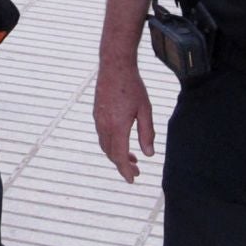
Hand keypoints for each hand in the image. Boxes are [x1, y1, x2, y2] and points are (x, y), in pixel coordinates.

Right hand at [93, 57, 154, 182]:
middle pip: (111, 153)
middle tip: (136, 171)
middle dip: (122, 165)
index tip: (133, 179)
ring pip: (105, 145)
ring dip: (116, 155)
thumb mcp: (145, 110)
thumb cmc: (132, 86)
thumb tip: (149, 155)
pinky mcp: (96, 113)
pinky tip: (122, 141)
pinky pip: (102, 135)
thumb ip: (147, 133)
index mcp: (117, 126)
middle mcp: (104, 125)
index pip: (120, 156)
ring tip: (131, 158)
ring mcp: (98, 119)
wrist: (114, 66)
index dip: (126, 170)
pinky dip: (111, 144)